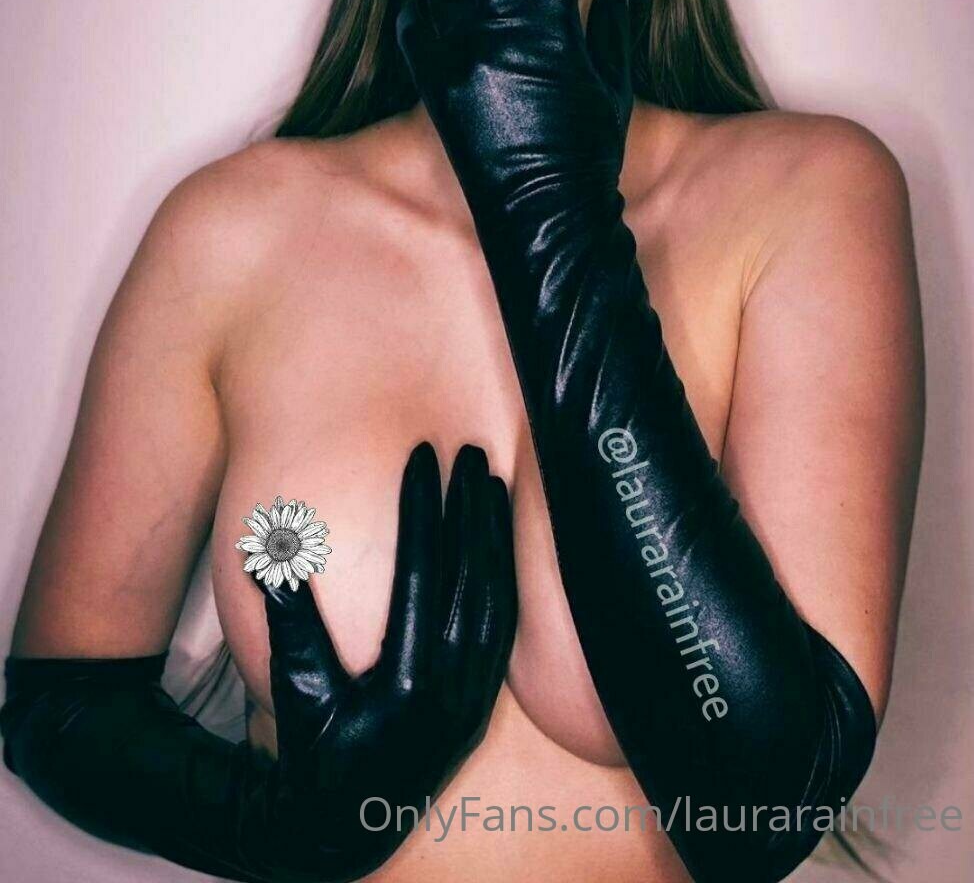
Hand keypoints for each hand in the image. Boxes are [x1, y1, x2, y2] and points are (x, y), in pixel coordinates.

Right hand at [248, 442, 515, 881]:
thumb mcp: (296, 693)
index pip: (420, 572)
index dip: (421, 510)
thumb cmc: (316, 752)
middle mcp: (450, 687)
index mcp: (406, 682)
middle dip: (469, 508)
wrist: (350, 821)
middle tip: (468, 451)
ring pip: (496, 598)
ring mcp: (473, 695)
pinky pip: (503, 627)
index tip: (421, 458)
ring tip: (490, 480)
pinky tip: (500, 541)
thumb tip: (271, 558)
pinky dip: (504, 577)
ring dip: (494, 536)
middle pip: (470, 577)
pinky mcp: (482, 700)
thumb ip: (290, 624)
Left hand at [396, 0, 633, 231]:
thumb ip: (616, 30)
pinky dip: (417, 11)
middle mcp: (505, 29)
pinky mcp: (433, 83)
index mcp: (557, 25)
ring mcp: (464, 55)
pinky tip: (423, 11)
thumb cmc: (587, 153)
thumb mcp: (616, 88)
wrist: (542, 212)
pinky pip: (412, 25)